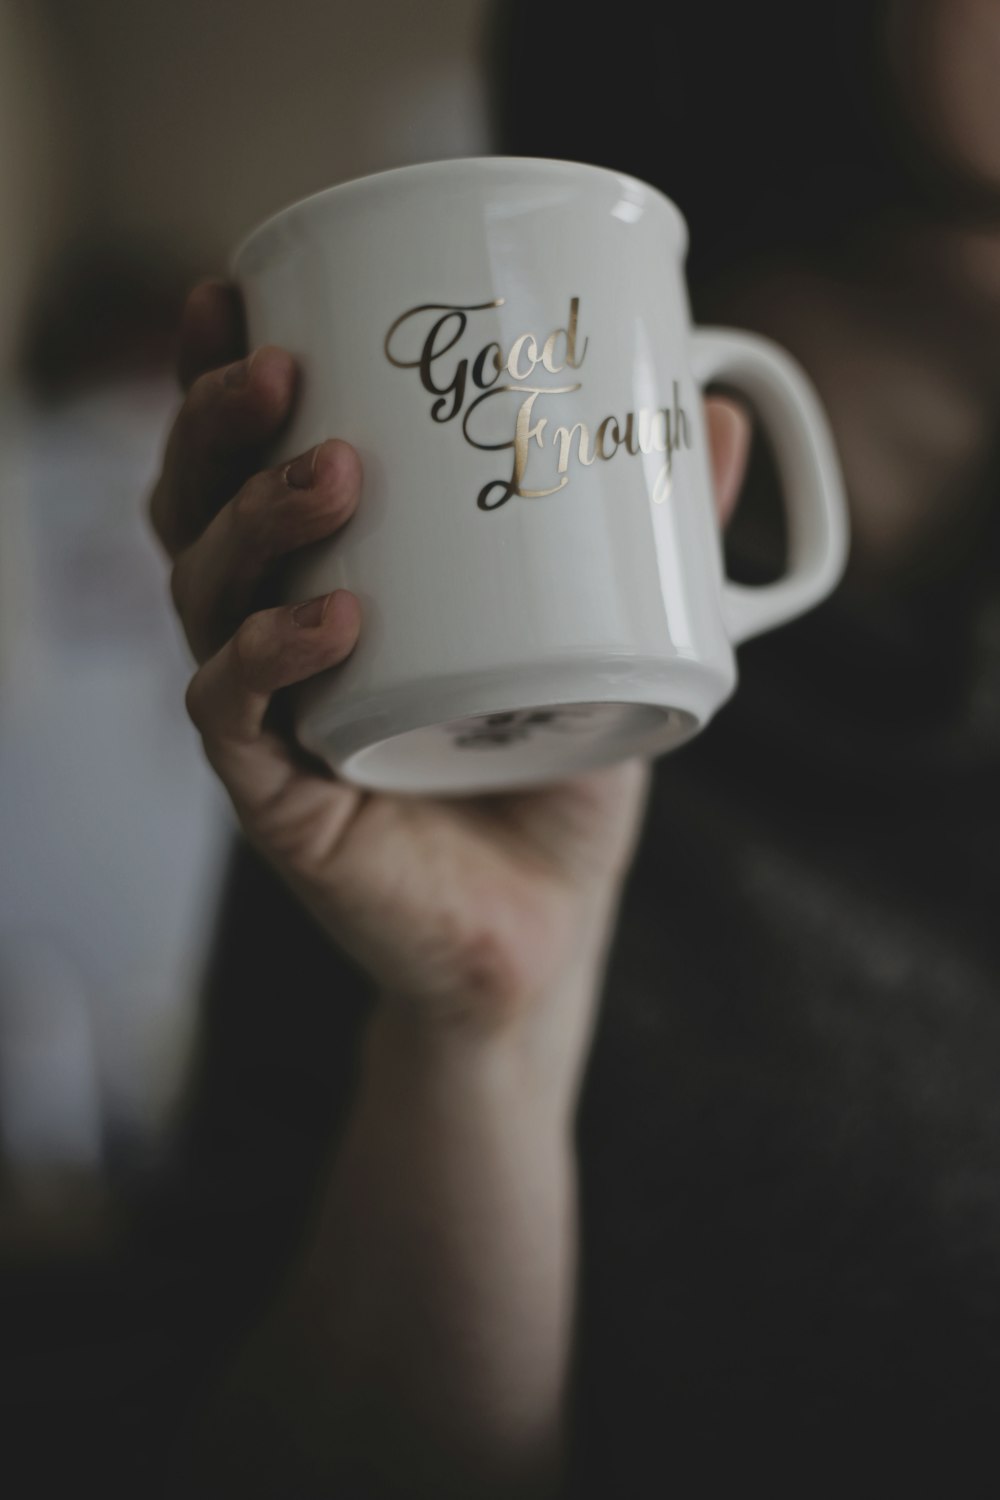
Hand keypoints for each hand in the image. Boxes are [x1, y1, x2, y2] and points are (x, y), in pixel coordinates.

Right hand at [150, 281, 749, 1035]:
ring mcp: (272, 720)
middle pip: (194, 511)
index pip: (241, 465)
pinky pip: (233, 719)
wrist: (543, 928)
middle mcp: (274, 639)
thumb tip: (714, 409)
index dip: (217, 379)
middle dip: (218, 428)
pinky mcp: (283, 801)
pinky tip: (334, 620)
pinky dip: (269, 660)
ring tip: (333, 473)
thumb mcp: (609, 634)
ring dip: (252, 523)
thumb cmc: (556, 771)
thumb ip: (652, 535)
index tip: (241, 292)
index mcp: (325, 579)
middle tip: (284, 368)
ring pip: (201, 599)